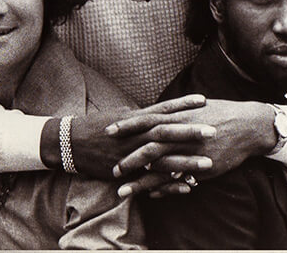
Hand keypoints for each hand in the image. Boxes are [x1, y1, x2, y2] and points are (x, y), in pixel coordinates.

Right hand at [70, 94, 212, 179]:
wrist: (71, 143)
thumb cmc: (97, 126)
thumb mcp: (121, 116)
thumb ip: (142, 115)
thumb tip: (160, 111)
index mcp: (135, 119)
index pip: (163, 109)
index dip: (183, 105)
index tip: (204, 100)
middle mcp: (135, 135)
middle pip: (167, 132)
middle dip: (191, 132)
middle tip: (214, 130)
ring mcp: (131, 155)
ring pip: (163, 159)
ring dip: (186, 162)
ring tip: (208, 163)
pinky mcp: (127, 173)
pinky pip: (152, 180)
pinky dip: (170, 183)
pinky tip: (188, 186)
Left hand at [114, 99, 274, 196]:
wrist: (247, 125)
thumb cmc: (221, 112)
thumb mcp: (195, 107)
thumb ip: (175, 111)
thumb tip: (159, 111)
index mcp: (178, 116)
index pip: (146, 120)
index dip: (127, 126)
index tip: (109, 131)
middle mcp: (181, 134)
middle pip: (148, 146)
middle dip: (128, 157)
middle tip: (111, 168)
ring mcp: (190, 152)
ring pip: (159, 168)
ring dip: (139, 180)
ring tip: (121, 190)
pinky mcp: (200, 167)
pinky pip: (177, 180)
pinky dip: (162, 188)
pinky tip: (150, 195)